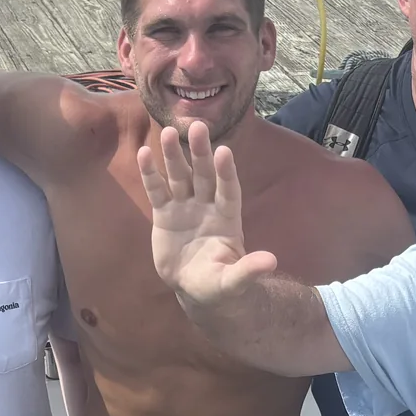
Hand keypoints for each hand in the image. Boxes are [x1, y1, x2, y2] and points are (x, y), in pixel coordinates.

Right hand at [138, 122, 277, 305]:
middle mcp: (207, 206)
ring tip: (168, 132)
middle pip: (204, 175)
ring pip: (180, 176)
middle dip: (200, 152)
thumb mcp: (234, 281)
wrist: (194, 288)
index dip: (226, 173)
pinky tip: (143, 153)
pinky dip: (150, 173)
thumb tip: (271, 262)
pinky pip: (157, 190)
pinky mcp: (165, 213)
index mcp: (227, 218)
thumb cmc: (219, 284)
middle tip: (198, 126)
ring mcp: (185, 207)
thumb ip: (249, 270)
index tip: (223, 152)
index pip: (228, 191)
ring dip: (174, 155)